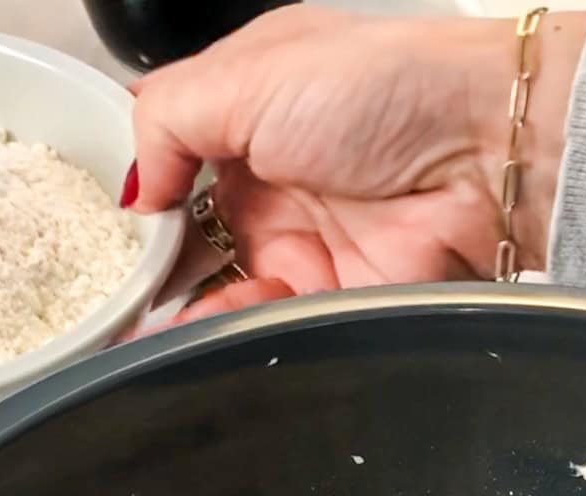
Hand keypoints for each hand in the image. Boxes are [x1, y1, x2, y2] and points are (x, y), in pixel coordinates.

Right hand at [128, 7, 585, 321]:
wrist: (485, 153)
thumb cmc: (384, 86)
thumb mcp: (248, 73)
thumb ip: (168, 120)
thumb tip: (130, 186)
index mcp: (247, 112)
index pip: (169, 163)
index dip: (134, 198)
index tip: (100, 231)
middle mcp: (270, 180)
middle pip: (187, 238)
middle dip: (148, 268)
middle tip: (108, 292)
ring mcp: (300, 244)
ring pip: (217, 289)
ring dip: (177, 309)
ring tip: (134, 326)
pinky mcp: (330, 298)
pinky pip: (263, 324)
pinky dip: (224, 331)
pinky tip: (190, 333)